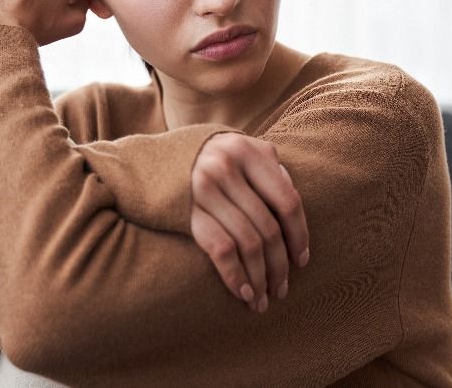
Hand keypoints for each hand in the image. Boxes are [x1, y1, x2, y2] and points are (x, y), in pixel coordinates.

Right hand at [190, 132, 310, 313]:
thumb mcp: (239, 154)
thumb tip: (294, 214)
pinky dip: (235, 275)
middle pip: (268, 227)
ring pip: (248, 243)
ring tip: (262, 300)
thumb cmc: (206, 161)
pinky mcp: (187, 212)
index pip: (287, 201)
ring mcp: (205, 189)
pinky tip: (242, 293)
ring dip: (259, 278)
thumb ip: (268, 172)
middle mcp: (228, 168)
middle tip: (281, 290)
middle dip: (279, 266)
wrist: (149, 162)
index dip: (299, 235)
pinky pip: (221, 249)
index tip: (302, 261)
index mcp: (249, 152)